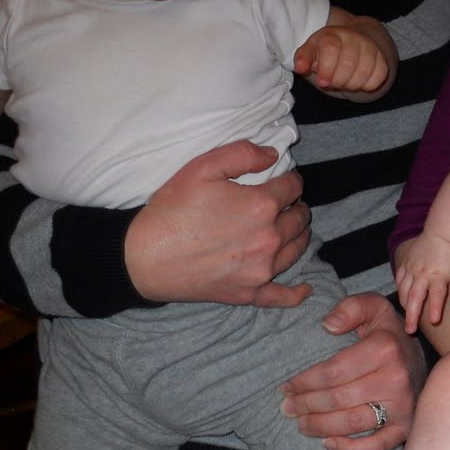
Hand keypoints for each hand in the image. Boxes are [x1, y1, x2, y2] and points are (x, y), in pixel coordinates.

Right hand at [125, 141, 312, 306]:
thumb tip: (273, 156)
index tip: (281, 179)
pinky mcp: (248, 293)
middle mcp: (269, 239)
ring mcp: (261, 270)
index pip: (293, 187)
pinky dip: (296, 292)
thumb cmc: (172, 210)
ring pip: (297, 249)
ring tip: (287, 227)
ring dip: (297, 234)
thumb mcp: (203, 166)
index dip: (289, 178)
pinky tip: (305, 289)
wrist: (144, 258)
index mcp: (261, 205)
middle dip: (295, 205)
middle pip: (299, 218)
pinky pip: (282, 296)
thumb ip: (243, 153)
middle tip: (283, 202)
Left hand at [279, 293, 426, 449]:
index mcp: (384, 348)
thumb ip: (350, 308)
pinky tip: (328, 443)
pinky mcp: (405, 428)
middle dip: (306, 405)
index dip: (305, 381)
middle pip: (339, 398)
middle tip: (286, 407)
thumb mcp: (373, 307)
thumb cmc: (388, 334)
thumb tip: (328, 326)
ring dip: (320, 426)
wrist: (424, 359)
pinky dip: (349, 449)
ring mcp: (402, 407)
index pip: (334, 371)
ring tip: (300, 424)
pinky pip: (375, 446)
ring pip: (352, 423)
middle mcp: (396, 379)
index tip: (286, 386)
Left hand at [294, 26, 389, 94]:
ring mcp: (370, 47)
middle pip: (348, 64)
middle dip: (338, 80)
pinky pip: (378, 77)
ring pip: (364, 72)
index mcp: (332, 34)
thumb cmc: (328, 50)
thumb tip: (300, 67)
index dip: (326, 68)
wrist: (356, 40)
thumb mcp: (312, 50)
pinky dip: (368, 85)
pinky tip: (359, 81)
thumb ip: (303, 58)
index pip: (330, 48)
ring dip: (352, 84)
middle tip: (333, 82)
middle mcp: (353, 37)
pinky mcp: (382, 59)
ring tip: (345, 82)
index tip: (323, 82)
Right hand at [394, 234, 449, 331]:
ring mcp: (412, 268)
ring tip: (406, 318)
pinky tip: (402, 298)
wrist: (442, 232)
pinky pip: (399, 279)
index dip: (435, 309)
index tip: (434, 321)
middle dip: (412, 315)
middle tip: (410, 330)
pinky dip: (399, 290)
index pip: (437, 296)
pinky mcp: (405, 263)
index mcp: (438, 276)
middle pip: (415, 297)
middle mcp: (423, 274)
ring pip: (404, 290)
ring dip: (405, 305)